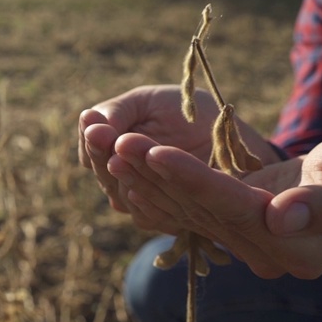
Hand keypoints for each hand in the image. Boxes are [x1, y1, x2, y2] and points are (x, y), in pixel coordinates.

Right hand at [79, 85, 279, 214]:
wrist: (233, 139)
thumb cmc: (189, 113)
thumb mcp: (151, 102)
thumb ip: (118, 111)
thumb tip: (88, 124)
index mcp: (113, 145)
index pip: (92, 147)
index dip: (92, 139)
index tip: (96, 127)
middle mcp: (121, 176)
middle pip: (102, 172)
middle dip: (101, 154)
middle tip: (101, 136)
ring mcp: (141, 199)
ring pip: (119, 195)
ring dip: (119, 179)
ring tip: (118, 160)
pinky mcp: (165, 219)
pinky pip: (146, 217)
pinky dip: (142, 206)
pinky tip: (138, 192)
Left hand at [108, 131, 321, 278]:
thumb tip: (281, 218)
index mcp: (299, 246)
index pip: (233, 208)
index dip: (193, 180)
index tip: (156, 152)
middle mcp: (266, 252)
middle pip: (201, 209)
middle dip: (157, 175)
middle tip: (116, 144)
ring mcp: (248, 242)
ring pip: (189, 207)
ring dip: (149, 178)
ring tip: (113, 150)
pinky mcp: (236, 224)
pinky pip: (192, 207)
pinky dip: (161, 188)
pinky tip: (131, 172)